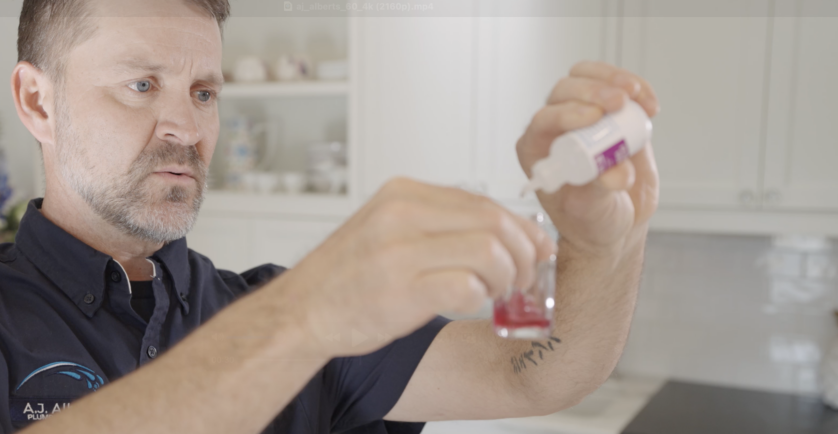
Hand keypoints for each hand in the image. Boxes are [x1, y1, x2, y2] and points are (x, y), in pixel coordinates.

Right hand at [269, 178, 555, 356]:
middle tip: (525, 276)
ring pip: (488, 250)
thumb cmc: (347, 277)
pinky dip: (482, 297)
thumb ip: (437, 223)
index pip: (481, 201)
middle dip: (523, 251)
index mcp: (402, 194)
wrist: (301, 312)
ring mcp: (399, 252)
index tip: (536, 247)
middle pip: (493, 220)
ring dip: (506, 276)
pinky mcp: (401, 290)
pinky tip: (474, 302)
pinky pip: (467, 286)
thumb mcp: (388, 229)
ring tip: (498, 292)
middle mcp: (400, 214)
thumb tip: (503, 231)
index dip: (520, 226)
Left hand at [516, 61, 659, 255]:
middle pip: (565, 91)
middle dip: (593, 90)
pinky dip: (637, 89)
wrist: (617, 221)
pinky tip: (649, 105)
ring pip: (588, 78)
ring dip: (614, 79)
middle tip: (620, 101)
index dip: (566, 113)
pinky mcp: (612, 114)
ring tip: (637, 96)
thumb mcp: (592, 210)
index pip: (543, 119)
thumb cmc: (592, 220)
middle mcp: (556, 129)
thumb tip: (617, 173)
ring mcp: (584, 117)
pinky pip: (619, 87)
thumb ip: (599, 190)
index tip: (593, 116)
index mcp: (538, 150)